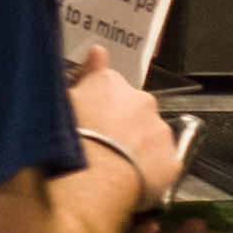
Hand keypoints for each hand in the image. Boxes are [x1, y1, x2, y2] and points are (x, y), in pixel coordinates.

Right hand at [69, 60, 186, 206]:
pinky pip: (162, 163)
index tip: (90, 115)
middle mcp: (140, 101)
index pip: (107, 84)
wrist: (89, 181)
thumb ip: (85, 73)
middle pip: (133, 109)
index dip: (98, 101)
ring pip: (150, 135)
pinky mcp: (172, 160)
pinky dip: (151, 170)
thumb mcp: (60, 100)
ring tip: (115, 167)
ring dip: (137, 146)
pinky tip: (131, 181)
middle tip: (101, 144)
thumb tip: (99, 51)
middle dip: (121, 123)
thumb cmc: (66, 141)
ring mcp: (159, 130)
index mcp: (109, 83)